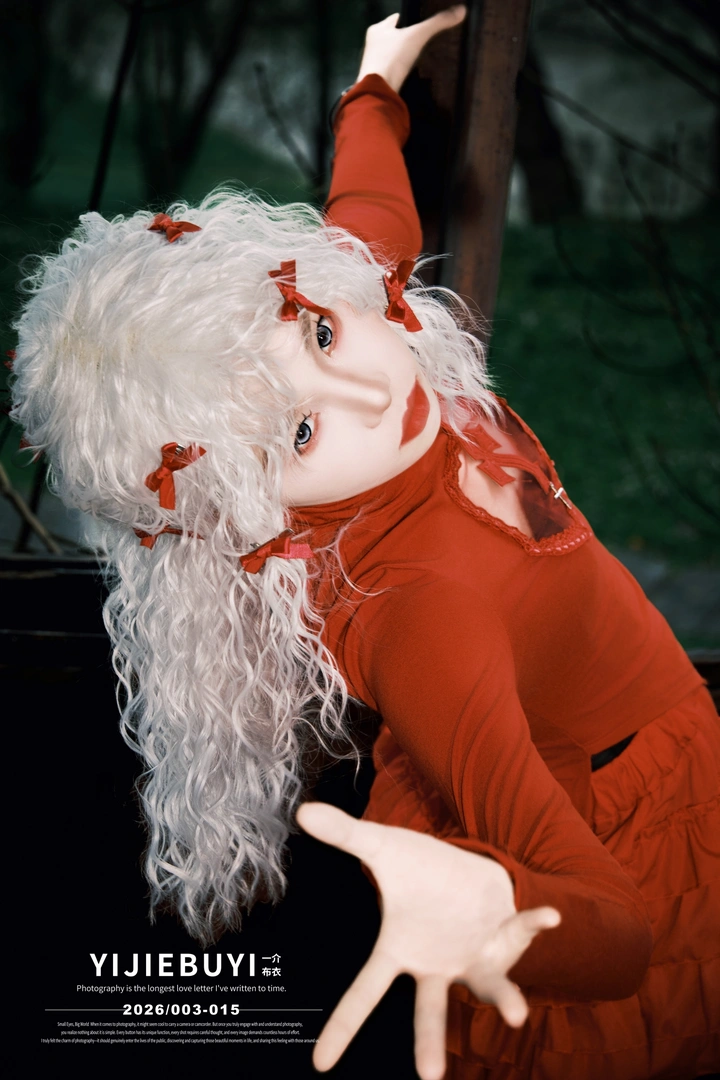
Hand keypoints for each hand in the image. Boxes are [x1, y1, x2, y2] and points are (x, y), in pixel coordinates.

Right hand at [297, 802, 559, 1079]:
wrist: (465, 870)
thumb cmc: (419, 871)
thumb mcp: (382, 847)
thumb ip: (345, 834)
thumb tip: (303, 810)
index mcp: (401, 951)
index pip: (364, 992)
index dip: (342, 1027)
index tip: (319, 1064)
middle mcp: (437, 965)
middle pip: (429, 1010)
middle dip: (430, 1042)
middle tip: (428, 1077)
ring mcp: (473, 958)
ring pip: (486, 988)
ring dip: (503, 1000)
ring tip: (516, 1016)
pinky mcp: (505, 942)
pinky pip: (522, 931)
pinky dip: (535, 924)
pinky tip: (551, 915)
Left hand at [356, 6, 466, 93]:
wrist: (378, 91)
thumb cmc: (393, 57)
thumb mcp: (418, 35)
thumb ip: (438, 23)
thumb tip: (462, 10)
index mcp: (377, 29)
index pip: (396, 19)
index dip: (411, 20)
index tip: (423, 25)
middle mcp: (372, 44)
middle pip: (395, 37)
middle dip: (408, 39)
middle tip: (425, 42)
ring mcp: (374, 64)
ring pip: (393, 55)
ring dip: (405, 56)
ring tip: (421, 58)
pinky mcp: (378, 80)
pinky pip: (393, 71)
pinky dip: (402, 71)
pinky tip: (412, 74)